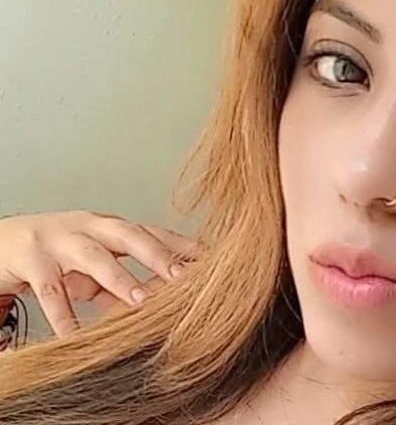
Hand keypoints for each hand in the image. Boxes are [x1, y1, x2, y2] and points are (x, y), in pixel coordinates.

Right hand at [0, 209, 200, 336]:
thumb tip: (159, 303)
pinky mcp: (30, 258)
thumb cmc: (59, 252)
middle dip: (159, 255)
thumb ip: (124, 282)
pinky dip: (62, 315)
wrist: (3, 240)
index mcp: (110, 226)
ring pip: (93, 256)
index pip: (152, 232)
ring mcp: (59, 239)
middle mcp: (89, 226)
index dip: (180, 244)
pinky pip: (50, 290)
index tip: (210, 259)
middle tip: (184, 278)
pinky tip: (74, 335)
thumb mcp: (94, 265)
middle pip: (129, 235)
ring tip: (139, 300)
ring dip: (119, 278)